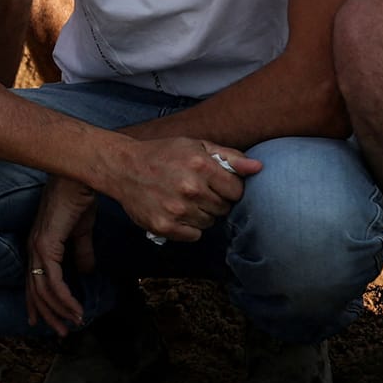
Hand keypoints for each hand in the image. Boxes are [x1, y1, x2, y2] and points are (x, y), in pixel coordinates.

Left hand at [24, 175, 97, 335]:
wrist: (80, 178)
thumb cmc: (80, 198)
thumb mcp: (82, 231)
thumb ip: (82, 251)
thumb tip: (86, 271)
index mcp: (39, 244)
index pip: (33, 281)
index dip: (38, 303)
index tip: (46, 322)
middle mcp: (33, 248)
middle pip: (35, 291)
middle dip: (48, 314)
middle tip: (62, 332)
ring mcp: (38, 247)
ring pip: (43, 290)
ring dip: (60, 310)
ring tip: (75, 322)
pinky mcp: (47, 246)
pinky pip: (53, 280)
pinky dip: (64, 297)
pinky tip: (76, 307)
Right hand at [96, 137, 259, 243]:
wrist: (123, 168)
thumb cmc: (163, 154)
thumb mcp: (196, 146)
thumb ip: (229, 156)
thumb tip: (258, 168)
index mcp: (201, 165)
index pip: (237, 191)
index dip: (230, 189)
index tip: (218, 185)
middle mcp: (190, 189)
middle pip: (224, 208)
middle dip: (216, 201)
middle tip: (197, 191)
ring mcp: (177, 210)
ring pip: (210, 223)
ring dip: (202, 214)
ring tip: (185, 200)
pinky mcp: (164, 226)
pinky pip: (194, 236)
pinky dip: (189, 227)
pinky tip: (177, 212)